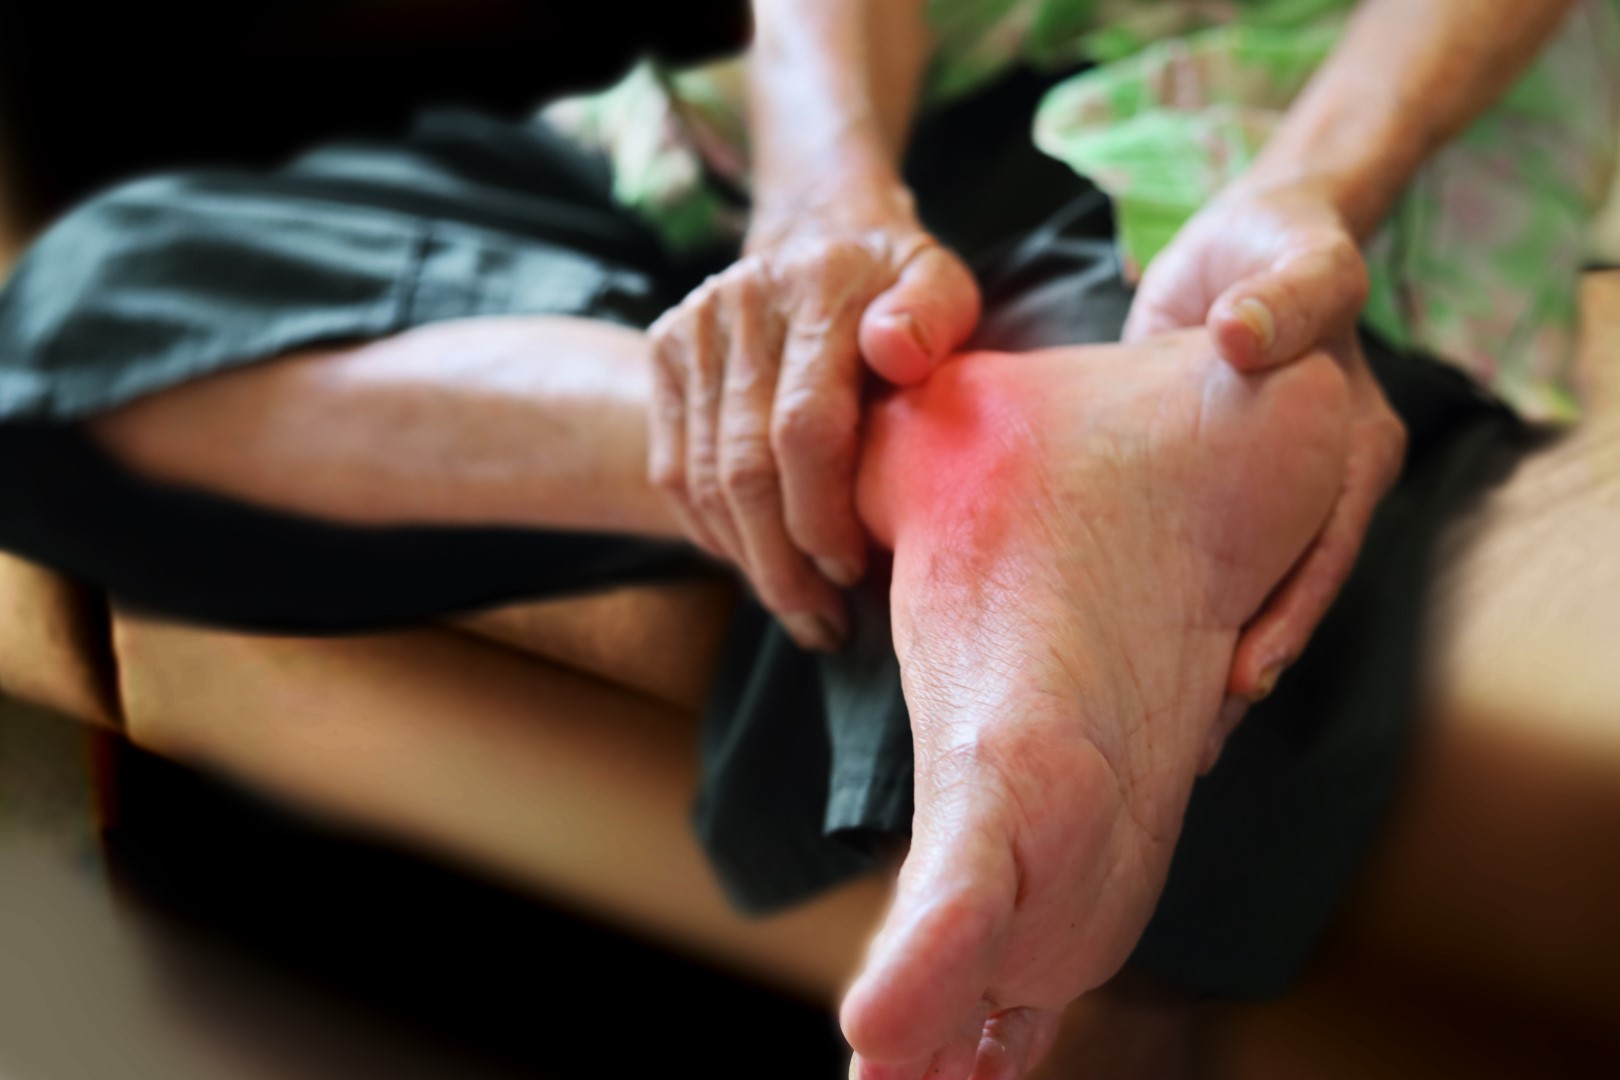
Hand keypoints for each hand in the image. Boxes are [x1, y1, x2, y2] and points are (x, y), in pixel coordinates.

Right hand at [648, 187, 979, 649]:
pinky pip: (673, 470)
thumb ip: (935, 316)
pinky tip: (756, 564)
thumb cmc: (898, 283)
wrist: (821, 223)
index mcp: (819, 288)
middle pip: (744, 468)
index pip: (804, 430)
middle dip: (783, 563)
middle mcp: (741, 303)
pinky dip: (712, 533)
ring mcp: (692, 327)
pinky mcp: (663, 353)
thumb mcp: (943, 284)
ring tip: (800, 610)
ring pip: (702, 480)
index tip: (855, 569)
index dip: (823, 515)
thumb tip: (896, 353)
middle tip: (825, 622)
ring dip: (748, 562)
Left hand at [1124, 180, 1407, 726]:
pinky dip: (1180, 613)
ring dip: (1213, 657)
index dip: (1288, 609)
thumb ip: (1282, 295)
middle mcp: (1319, 482)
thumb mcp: (1294, 255)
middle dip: (1245, 664)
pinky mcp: (1214, 495)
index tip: (1242, 672)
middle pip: (1290, 590)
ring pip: (1249, 591)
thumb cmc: (1274, 245)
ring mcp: (1269, 495)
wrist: (1246, 246)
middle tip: (1192, 740)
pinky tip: (1139, 665)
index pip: (1328, 541)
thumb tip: (1238, 335)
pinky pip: (1205, 565)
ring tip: (1169, 733)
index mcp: (1350, 443)